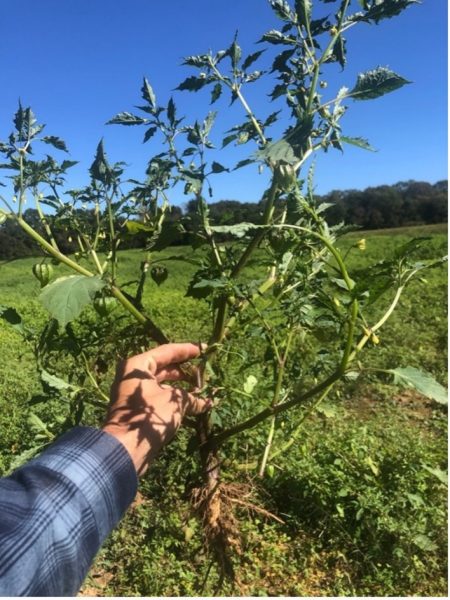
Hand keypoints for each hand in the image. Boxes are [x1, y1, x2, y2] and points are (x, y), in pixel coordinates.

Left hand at [102, 343, 210, 475]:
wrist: (125, 449)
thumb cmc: (148, 418)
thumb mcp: (175, 402)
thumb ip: (192, 397)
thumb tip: (208, 402)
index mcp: (137, 366)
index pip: (166, 351)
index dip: (187, 350)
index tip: (204, 349)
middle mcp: (133, 376)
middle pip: (164, 367)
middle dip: (186, 370)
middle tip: (205, 371)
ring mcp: (134, 393)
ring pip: (162, 383)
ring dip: (182, 386)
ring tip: (202, 388)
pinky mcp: (137, 410)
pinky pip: (159, 397)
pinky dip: (175, 398)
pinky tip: (194, 404)